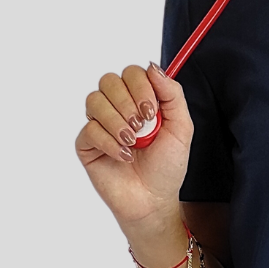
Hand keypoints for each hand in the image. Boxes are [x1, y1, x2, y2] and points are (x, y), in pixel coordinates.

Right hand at [75, 63, 193, 227]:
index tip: (153, 110)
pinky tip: (124, 156)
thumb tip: (153, 67)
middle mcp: (117, 108)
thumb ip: (172, 94)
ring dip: (117, 121)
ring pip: (95, 101)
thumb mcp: (181, 128)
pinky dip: (109, 142)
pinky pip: (89, 129)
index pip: (131, 73)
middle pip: (109, 81)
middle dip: (128, 103)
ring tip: (133, 142)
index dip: (140, 86)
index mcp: (139, 100)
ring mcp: (100, 125)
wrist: (153, 200)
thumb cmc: (166, 167)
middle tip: (143, 126)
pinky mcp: (87, 144)